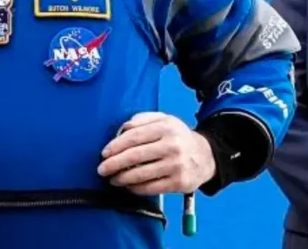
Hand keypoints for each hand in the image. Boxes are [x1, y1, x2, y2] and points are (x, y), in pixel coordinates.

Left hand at [97, 112, 215, 194]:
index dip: (116, 146)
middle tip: (101, 169)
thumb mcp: (164, 120)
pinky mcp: (180, 183)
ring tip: (112, 179)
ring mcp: (176, 166)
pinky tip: (128, 186)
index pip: (134, 137)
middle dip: (114, 164)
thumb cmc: (177, 137)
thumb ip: (142, 119)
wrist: (206, 156)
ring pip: (141, 174)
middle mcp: (172, 146)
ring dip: (122, 178)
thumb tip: (122, 129)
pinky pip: (152, 188)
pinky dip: (136, 188)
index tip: (104, 153)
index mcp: (166, 128)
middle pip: (135, 156)